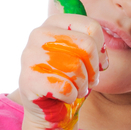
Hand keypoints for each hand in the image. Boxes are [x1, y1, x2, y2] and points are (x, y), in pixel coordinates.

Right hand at [18, 14, 107, 129]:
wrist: (49, 107)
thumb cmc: (70, 78)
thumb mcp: (83, 55)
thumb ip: (92, 41)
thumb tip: (102, 43)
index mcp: (54, 22)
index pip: (92, 27)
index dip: (102, 50)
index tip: (100, 64)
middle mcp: (39, 33)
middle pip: (87, 46)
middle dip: (94, 69)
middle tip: (89, 81)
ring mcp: (30, 55)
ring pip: (76, 68)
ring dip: (82, 85)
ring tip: (75, 88)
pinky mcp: (27, 79)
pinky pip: (65, 88)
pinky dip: (71, 96)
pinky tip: (63, 97)